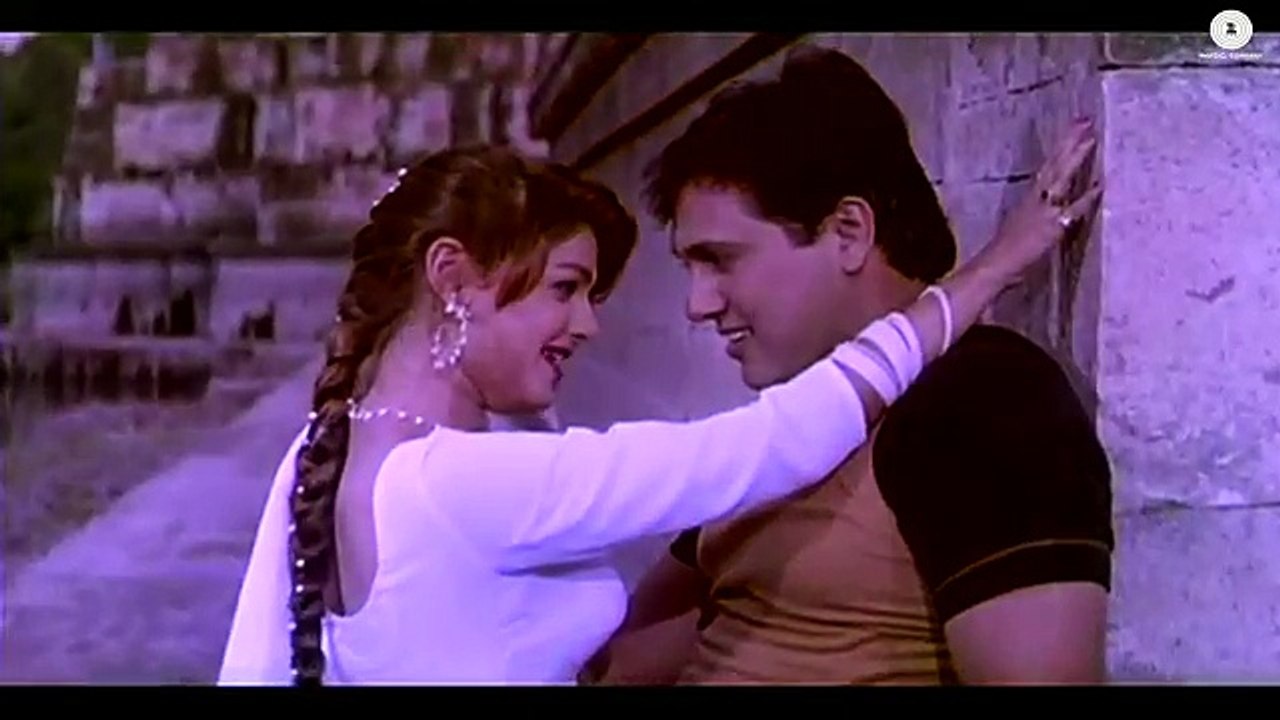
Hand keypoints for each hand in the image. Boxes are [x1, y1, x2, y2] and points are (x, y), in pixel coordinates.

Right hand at [980, 118, 1102, 287]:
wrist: (994, 265)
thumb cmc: (1002, 254)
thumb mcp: (1017, 228)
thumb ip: (1033, 217)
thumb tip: (1044, 214)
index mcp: (1027, 199)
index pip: (1046, 168)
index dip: (1060, 149)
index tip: (1073, 130)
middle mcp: (1035, 199)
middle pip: (1054, 165)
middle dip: (1069, 142)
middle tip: (1085, 120)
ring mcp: (1044, 210)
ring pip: (1061, 177)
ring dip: (1075, 157)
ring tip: (1090, 137)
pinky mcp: (1052, 225)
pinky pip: (1073, 208)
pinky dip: (1087, 197)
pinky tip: (1101, 185)